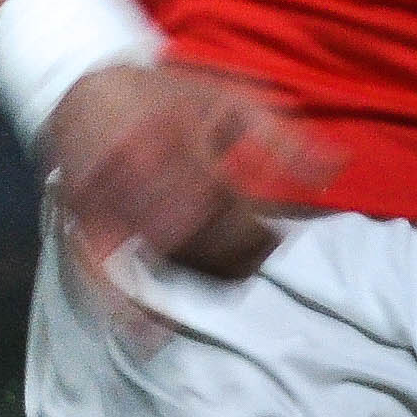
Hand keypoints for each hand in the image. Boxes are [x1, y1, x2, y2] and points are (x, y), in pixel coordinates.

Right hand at [40, 60, 336, 295]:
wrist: (84, 81)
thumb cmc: (168, 92)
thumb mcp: (231, 97)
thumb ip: (282, 137)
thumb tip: (337, 169)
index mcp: (174, 131)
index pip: (222, 196)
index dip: (254, 226)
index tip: (279, 235)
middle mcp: (134, 166)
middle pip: (192, 232)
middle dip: (234, 255)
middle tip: (260, 258)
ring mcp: (103, 197)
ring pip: (157, 255)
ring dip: (199, 277)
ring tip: (233, 278)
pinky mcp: (80, 218)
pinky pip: (97, 269)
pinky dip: (124, 305)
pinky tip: (150, 334)